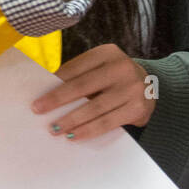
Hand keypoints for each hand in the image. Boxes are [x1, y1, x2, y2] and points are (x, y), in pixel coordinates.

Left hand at [30, 44, 154, 139]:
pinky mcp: (138, 107)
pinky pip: (107, 122)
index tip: (37, 98)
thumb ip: (79, 76)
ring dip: (71, 120)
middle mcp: (122, 67)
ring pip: (95, 107)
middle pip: (83, 86)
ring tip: (54, 128)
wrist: (150, 87)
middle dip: (58, 100)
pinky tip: (74, 136)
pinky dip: (88, 130)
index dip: (55, 84)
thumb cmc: (113, 79)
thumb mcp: (100, 69)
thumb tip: (46, 93)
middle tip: (39, 111)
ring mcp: (132, 87)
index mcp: (108, 53)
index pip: (76, 68)